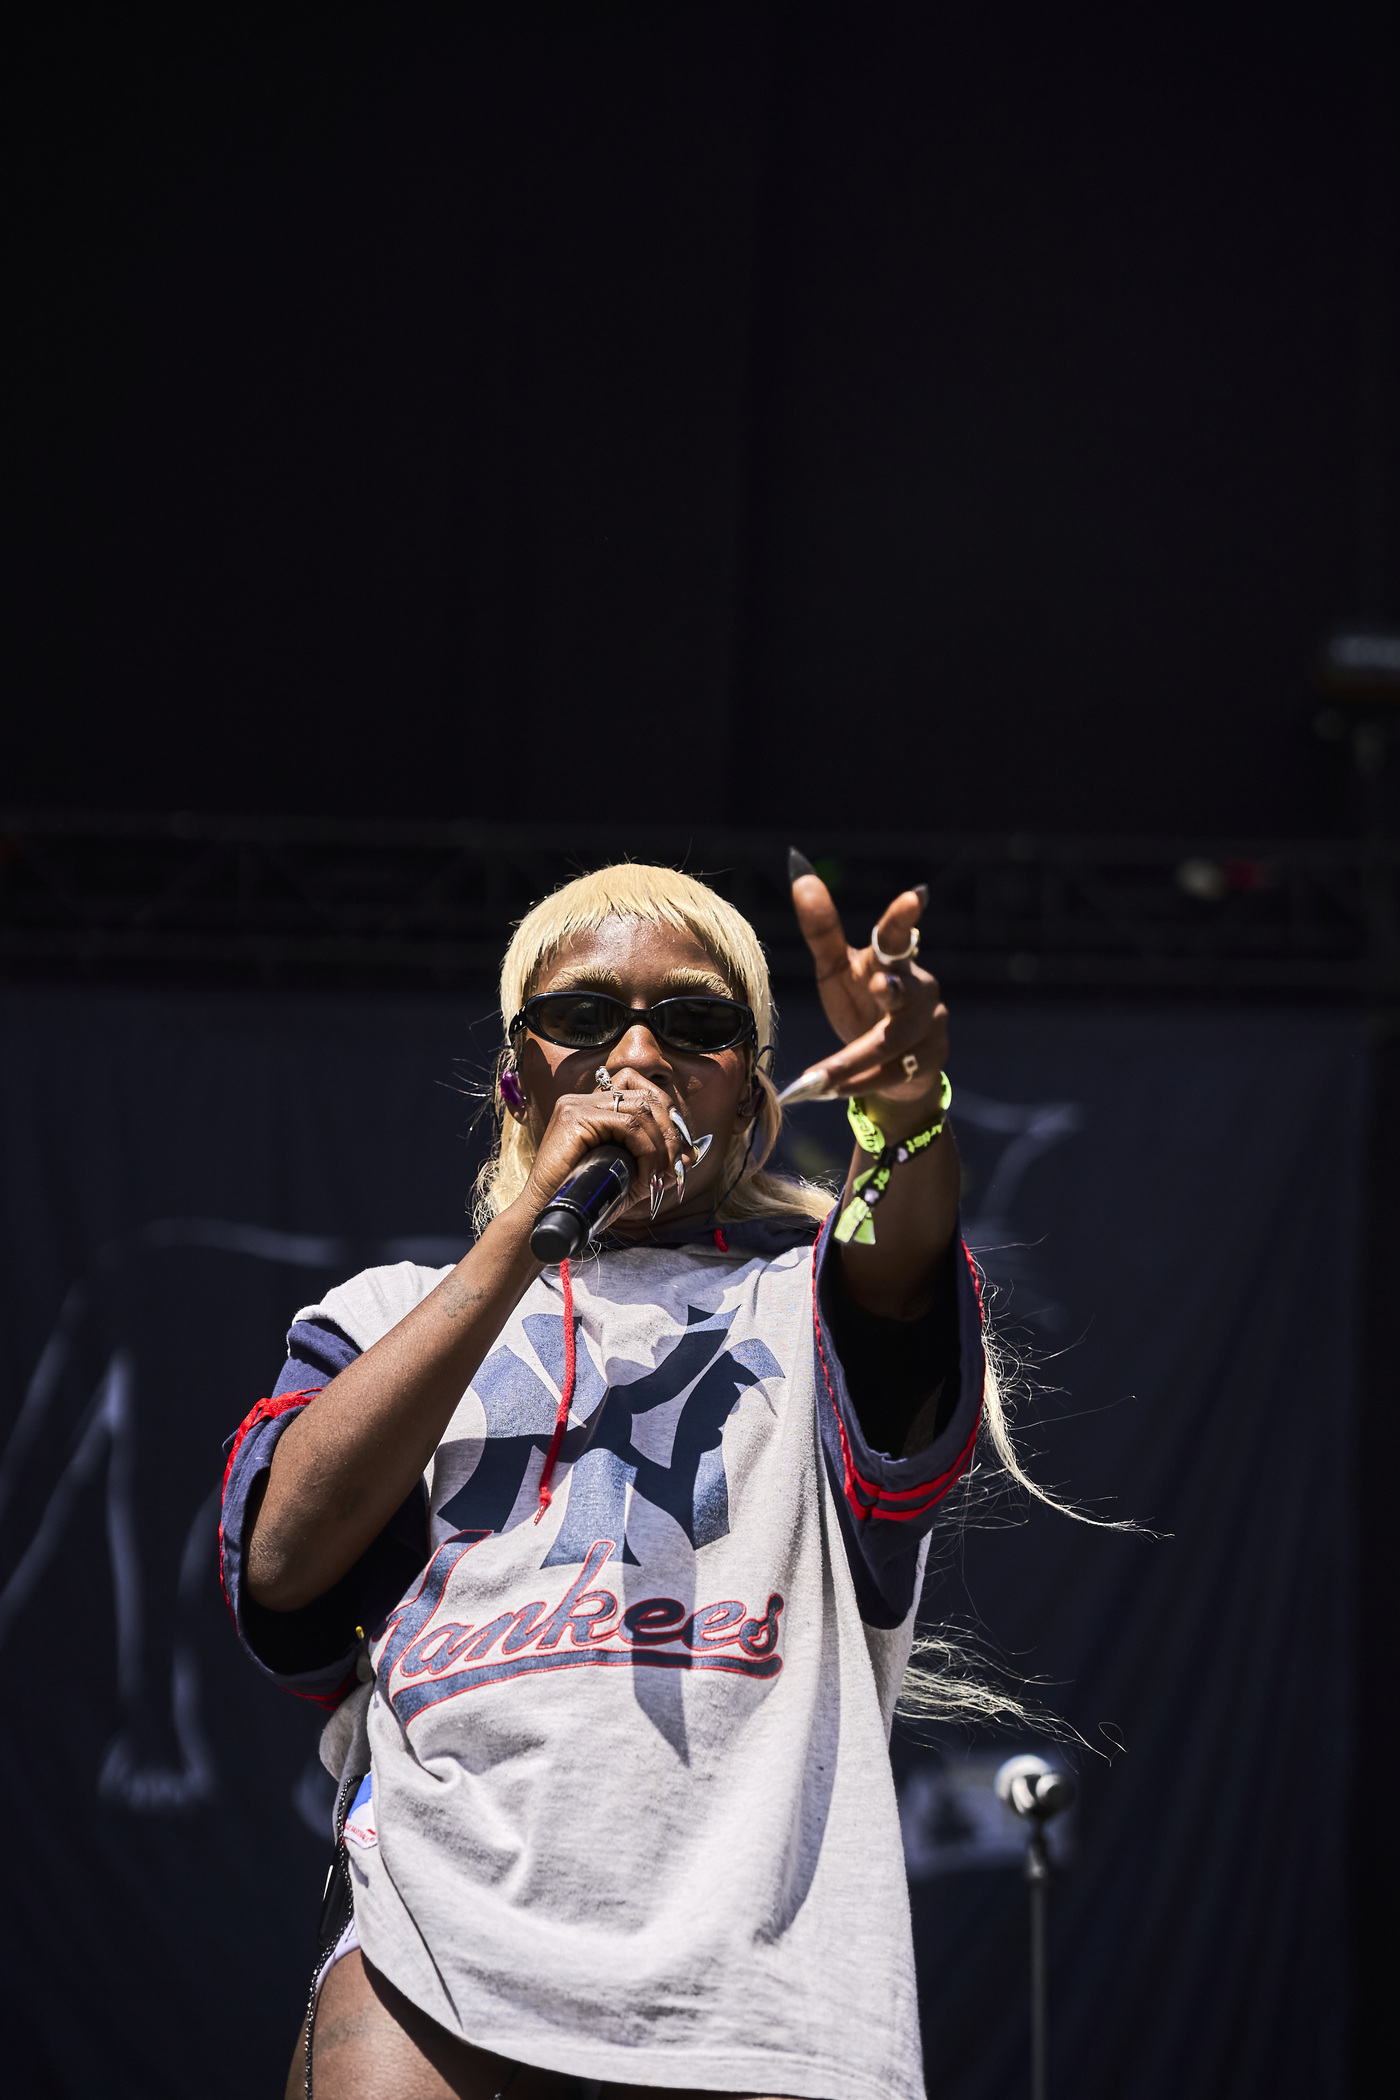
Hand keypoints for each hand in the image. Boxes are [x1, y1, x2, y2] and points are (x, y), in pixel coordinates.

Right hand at [519, 1070, 689, 1221]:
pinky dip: (647, 1150)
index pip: (643, 1091)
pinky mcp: (574, 1116)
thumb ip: (659, 1162)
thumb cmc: (586, 1199)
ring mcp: (578, 1104)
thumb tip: (691, 1153)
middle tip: (675, 1166)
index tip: (679, 1150)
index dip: (668, 1116)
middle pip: (647, 1095)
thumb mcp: (631, 1177)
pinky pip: (629, 1124)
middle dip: (671, 1131)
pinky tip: (646, 1174)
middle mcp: (585, 1098)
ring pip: (642, 1108)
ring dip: (661, 1144)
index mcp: (596, 1106)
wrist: (550, 1217)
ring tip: (659, 1175)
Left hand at [786, 869, 948, 1127]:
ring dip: (854, 1060)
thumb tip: (799, 869)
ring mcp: (930, 1026)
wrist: (894, 1067)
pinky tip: (828, 1092)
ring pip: (895, 1042)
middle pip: (910, 989)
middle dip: (896, 988)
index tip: (914, 896)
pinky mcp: (931, 1061)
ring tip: (816, 1078)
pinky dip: (859, 1084)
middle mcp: (920, 989)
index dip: (904, 918)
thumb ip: (821, 929)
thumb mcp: (837, 970)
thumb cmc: (862, 1004)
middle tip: (880, 985)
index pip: (898, 937)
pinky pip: (894, 1074)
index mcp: (892, 962)